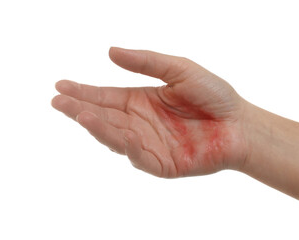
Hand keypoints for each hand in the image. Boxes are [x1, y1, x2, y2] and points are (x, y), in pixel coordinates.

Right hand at [52, 47, 248, 177]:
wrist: (240, 124)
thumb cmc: (214, 95)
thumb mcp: (180, 70)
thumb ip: (147, 62)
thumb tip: (110, 51)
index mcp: (141, 100)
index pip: (105, 96)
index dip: (83, 92)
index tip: (60, 86)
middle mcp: (140, 123)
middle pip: (104, 117)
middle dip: (80, 109)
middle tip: (59, 101)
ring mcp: (149, 144)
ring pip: (116, 138)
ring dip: (98, 127)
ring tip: (81, 115)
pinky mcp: (162, 163)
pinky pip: (139, 156)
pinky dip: (128, 147)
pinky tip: (120, 134)